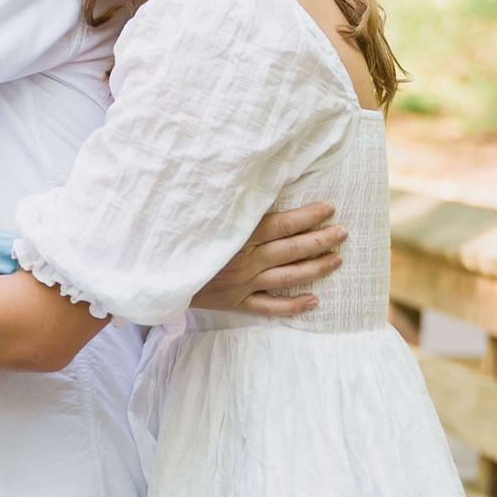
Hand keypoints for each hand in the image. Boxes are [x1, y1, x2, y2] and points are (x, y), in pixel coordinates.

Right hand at [193, 202, 346, 317]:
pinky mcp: (236, 302)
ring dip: (316, 268)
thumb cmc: (178, 239)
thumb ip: (232, 206)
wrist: (154, 275)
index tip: (330, 208)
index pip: (282, 224)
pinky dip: (292, 306)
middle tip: (343, 232)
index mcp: (238, 236)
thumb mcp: (203, 216)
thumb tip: (257, 189)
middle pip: (292, 249)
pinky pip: (269, 307)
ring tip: (337, 259)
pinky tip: (314, 301)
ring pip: (288, 277)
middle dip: (321, 240)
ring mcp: (242, 284)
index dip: (308, 216)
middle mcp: (245, 260)